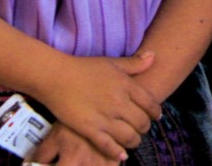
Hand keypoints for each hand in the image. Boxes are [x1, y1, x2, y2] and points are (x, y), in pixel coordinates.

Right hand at [36, 52, 161, 160]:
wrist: (56, 77)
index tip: (156, 116)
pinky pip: (108, 146)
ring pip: (129, 137)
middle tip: (142, 129)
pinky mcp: (89, 129)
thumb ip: (134, 63)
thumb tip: (153, 56)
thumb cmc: (84, 68)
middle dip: (145, 128)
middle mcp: (118, 102)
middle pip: (142, 122)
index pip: (151, 104)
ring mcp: (104, 117)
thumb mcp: (112, 62)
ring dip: (134, 141)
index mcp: (126, 85)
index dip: (156, 113)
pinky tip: (121, 155)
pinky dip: (117, 153)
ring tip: (133, 140)